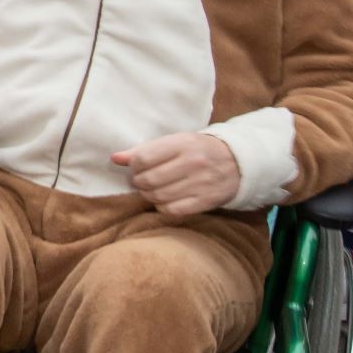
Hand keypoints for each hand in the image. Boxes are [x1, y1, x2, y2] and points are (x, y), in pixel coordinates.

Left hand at [113, 130, 241, 217]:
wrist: (237, 162)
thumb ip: (144, 150)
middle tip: (141, 182)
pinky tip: (164, 200)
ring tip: (152, 190)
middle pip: (149, 180)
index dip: (134, 166)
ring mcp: (201, 183)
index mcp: (183, 143)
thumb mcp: (175, 142)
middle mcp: (193, 163)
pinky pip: (173, 210)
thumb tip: (115, 158)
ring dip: (149, 196)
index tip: (136, 168)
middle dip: (139, 183)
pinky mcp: (206, 200)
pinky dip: (162, 207)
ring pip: (159, 197)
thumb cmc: (198, 150)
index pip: (144, 158)